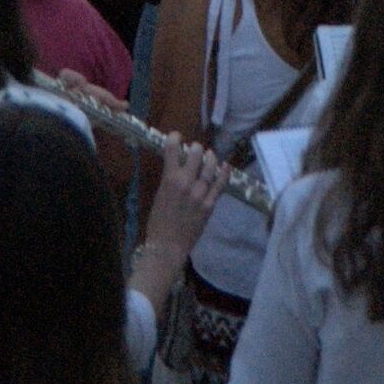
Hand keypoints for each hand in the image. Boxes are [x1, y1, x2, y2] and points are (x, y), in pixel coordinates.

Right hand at [141, 139, 228, 272]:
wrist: (167, 246)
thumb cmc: (158, 221)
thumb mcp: (160, 194)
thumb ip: (169, 178)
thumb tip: (177, 164)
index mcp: (169, 178)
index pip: (172, 148)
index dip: (174, 137)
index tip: (176, 136)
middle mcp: (186, 182)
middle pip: (196, 154)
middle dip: (196, 148)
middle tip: (195, 149)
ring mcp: (200, 193)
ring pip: (210, 166)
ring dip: (210, 157)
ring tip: (209, 154)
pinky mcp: (209, 204)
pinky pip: (220, 185)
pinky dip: (224, 173)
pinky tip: (225, 165)